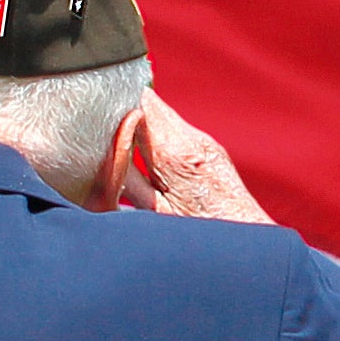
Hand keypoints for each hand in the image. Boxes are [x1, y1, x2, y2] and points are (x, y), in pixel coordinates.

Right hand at [110, 92, 269, 222]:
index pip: (141, 102)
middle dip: (126, 108)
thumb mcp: (152, 210)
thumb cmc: (198, 232)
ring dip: (143, 121)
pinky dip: (159, 134)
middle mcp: (192, 139)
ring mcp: (204, 142)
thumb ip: (126, 175)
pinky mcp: (211, 148)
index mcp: (173, 153)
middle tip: (103, 126)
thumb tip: (102, 151)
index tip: (95, 111)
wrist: (244, 239)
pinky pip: (178, 129)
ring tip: (124, 141)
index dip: (116, 101)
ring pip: (164, 114)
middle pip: (151, 102)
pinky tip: (151, 156)